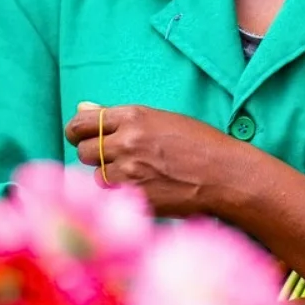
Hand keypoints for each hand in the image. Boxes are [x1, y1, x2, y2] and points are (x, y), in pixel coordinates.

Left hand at [66, 102, 237, 216]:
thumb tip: (82, 108)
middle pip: (85, 150)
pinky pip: (111, 195)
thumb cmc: (200, 143)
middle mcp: (127, 142)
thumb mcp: (163, 120)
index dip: (78, 131)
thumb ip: (119, 117)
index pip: (82, 123)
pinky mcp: (135, 196)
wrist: (226, 175)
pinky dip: (121, 192)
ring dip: (109, 176)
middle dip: (96, 154)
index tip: (82, 137)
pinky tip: (144, 187)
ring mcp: (130, 171)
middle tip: (116, 158)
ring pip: (96, 175)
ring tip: (136, 173)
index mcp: (134, 116)